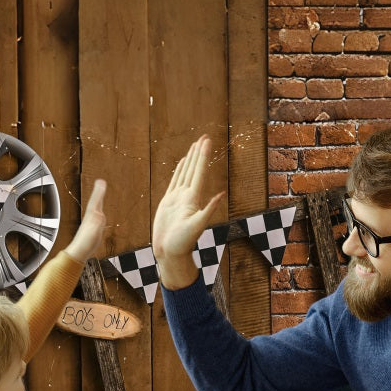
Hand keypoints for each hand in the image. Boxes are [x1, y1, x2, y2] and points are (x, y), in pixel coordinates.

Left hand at [64, 178, 107, 261]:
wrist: (79, 253)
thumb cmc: (85, 243)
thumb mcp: (93, 232)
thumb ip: (97, 223)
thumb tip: (100, 214)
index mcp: (91, 216)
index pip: (96, 201)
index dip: (99, 191)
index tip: (101, 181)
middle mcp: (91, 218)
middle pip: (96, 202)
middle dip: (99, 192)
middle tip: (101, 182)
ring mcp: (92, 223)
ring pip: (96, 208)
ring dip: (99, 200)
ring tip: (100, 193)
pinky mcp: (93, 229)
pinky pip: (98, 217)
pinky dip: (100, 212)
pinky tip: (101, 214)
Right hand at [152, 136, 226, 289]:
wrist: (170, 254)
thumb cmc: (182, 243)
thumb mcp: (197, 226)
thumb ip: (208, 210)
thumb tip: (221, 194)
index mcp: (194, 199)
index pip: (199, 173)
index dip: (203, 156)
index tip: (207, 141)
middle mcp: (188, 196)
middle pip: (194, 169)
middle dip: (199, 153)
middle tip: (204, 137)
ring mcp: (178, 198)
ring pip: (185, 173)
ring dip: (190, 159)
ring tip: (195, 145)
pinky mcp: (168, 202)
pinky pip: (174, 181)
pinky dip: (179, 171)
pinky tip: (182, 163)